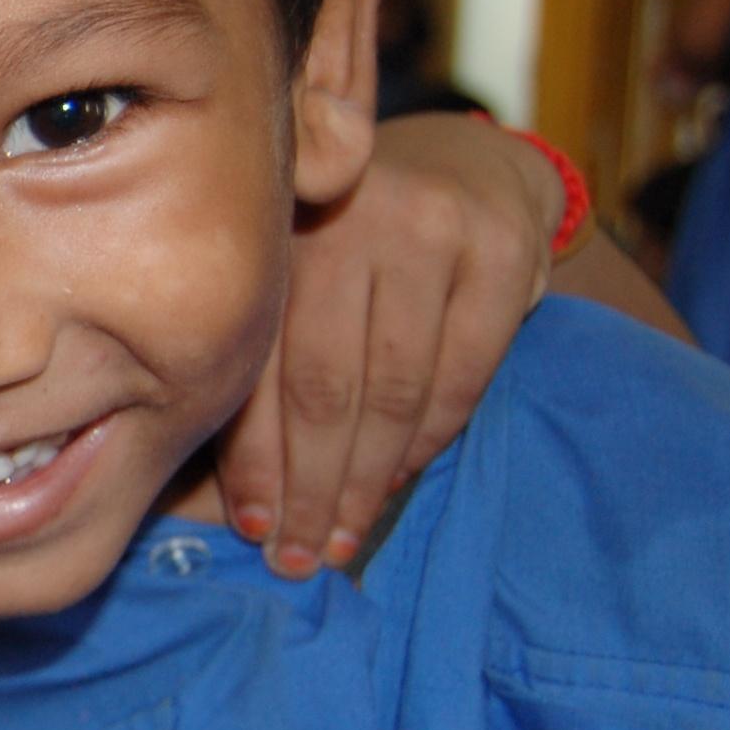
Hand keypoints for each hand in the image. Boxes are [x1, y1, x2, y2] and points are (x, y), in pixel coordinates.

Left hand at [219, 111, 552, 575]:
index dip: (252, 457)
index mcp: (273, 233)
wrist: (471, 172)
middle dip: (306, 485)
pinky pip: (459, 375)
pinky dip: (425, 442)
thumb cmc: (356, 253)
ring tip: (339, 539)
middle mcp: (341, 220)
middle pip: (320, 385)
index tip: (251, 528)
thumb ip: (266, 359)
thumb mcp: (301, 280)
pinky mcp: (497, 248)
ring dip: (362, 481)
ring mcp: (424, 228)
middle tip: (296, 557)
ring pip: (389, 389)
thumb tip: (232, 497)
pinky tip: (397, 482)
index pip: (257, 366)